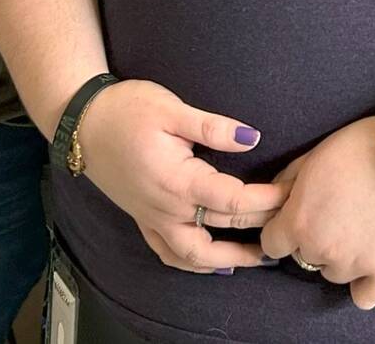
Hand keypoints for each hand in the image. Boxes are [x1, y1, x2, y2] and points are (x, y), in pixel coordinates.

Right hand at [76, 79, 286, 273]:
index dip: (267, 199)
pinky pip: (169, 253)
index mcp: (178, 181)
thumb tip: (253, 138)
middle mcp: (166, 208)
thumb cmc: (126, 110)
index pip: (233, 200)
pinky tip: (214, 265)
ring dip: (230, 259)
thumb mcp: (171, 109)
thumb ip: (213, 127)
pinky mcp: (143, 218)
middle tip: (290, 219)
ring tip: (261, 257)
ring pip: (195, 255)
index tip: (292, 191)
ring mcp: (153, 218)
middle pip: (222, 227)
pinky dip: (194, 263)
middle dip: (260, 225)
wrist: (82, 122)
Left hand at [259, 117, 374, 310]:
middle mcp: (322, 248)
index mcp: (299, 220)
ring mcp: (355, 263)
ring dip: (342, 257)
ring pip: (334, 274)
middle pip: (305, 257)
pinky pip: (364, 297)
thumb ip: (288, 181)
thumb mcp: (315, 154)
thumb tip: (273, 197)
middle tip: (339, 214)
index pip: (272, 244)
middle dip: (316, 238)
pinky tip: (371, 263)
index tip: (299, 218)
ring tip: (363, 228)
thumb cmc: (365, 147)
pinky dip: (364, 284)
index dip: (284, 229)